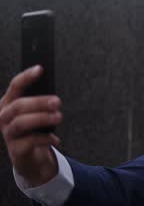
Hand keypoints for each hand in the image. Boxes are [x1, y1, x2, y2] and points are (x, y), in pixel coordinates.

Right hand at [0, 65, 62, 186]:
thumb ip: (41, 101)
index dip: (26, 77)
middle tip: (57, 101)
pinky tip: (56, 138)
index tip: (40, 68)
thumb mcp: (36, 112)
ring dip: (42, 118)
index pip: (15, 86)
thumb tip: (53, 93)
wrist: (28, 154)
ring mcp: (9, 133)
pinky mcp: (16, 149)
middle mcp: (4, 116)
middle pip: (19, 105)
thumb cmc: (33, 127)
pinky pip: (31, 141)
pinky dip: (46, 138)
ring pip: (22, 123)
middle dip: (39, 102)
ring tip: (58, 117)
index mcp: (9, 102)